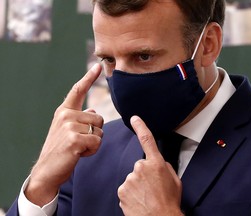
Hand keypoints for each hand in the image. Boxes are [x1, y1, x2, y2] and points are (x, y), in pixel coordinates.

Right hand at [25, 64, 103, 205]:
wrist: (47, 169)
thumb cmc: (61, 149)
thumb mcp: (67, 130)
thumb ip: (80, 118)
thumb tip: (93, 111)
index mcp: (64, 111)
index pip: (78, 90)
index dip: (89, 77)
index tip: (98, 66)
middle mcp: (66, 115)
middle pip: (99, 119)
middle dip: (95, 132)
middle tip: (79, 141)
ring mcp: (69, 126)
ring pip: (100, 131)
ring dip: (94, 142)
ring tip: (78, 148)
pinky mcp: (74, 139)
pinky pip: (97, 142)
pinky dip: (92, 150)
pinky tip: (79, 154)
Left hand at [118, 116, 183, 215]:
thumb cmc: (169, 202)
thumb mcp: (175, 181)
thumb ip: (166, 167)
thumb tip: (159, 164)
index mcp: (156, 163)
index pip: (147, 139)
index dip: (140, 126)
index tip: (134, 118)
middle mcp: (141, 168)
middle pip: (139, 166)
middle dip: (144, 174)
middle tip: (152, 188)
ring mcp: (130, 179)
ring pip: (132, 178)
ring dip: (138, 185)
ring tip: (146, 197)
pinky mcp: (122, 190)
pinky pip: (126, 188)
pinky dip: (131, 194)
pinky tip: (139, 201)